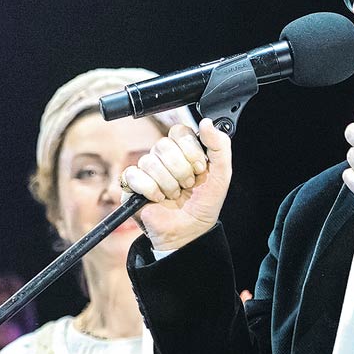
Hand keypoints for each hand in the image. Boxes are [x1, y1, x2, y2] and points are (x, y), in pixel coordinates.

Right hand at [121, 122, 230, 252]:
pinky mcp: (131, 184)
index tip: (200, 168)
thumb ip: (219, 146)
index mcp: (183, 149)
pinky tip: (158, 198)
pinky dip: (150, 190)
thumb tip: (207, 122)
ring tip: (175, 195)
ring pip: (150, 161)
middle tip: (188, 185)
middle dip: (181, 170)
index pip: (179, 132)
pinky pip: (133, 175)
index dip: (190, 149)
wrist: (189, 231)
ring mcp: (147, 169)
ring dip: (168, 184)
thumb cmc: (204, 204)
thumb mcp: (222, 174)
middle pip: (163, 145)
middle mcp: (164, 156)